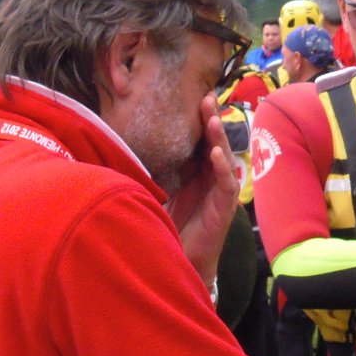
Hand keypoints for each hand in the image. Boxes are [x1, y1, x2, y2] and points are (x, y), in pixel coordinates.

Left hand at [165, 93, 239, 283]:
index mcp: (198, 172)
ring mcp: (221, 192)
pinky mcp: (224, 208)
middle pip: (214, 143)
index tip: (196, 97)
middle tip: (207, 98)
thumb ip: (155, 170)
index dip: (200, 119)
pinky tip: (216, 154)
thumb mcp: (160, 191)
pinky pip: (227, 184)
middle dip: (211, 120)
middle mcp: (212, 178)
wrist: (179, 259)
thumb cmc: (169, 226)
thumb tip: (129, 147)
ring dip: (219, 138)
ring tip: (212, 119)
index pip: (201, 140)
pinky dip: (223, 168)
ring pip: (223, 158)